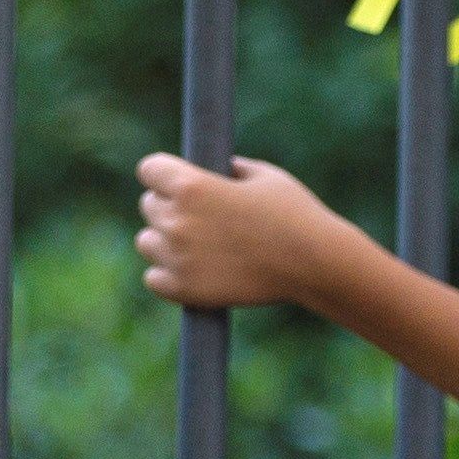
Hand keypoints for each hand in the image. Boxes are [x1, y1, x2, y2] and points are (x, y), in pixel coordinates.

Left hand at [136, 152, 354, 313]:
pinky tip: (190, 268)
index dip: (163, 172)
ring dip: (163, 240)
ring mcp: (177, 257)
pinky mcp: (183, 289)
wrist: (312, 263)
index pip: (149, 170)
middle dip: (168, 205)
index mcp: (191, 186)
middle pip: (148, 205)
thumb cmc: (293, 213)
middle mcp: (177, 220)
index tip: (175, 180)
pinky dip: (166, 273)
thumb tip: (216, 169)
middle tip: (198, 215)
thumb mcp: (262, 175)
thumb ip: (228, 169)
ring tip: (193, 243)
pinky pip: (153, 277)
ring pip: (146, 241)